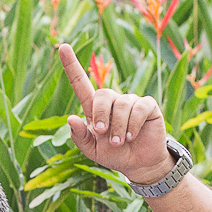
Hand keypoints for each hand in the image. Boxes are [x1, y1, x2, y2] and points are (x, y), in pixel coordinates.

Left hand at [58, 43, 175, 184]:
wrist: (138, 163)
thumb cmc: (114, 155)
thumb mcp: (92, 150)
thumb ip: (81, 137)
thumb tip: (71, 118)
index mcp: (94, 109)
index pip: (81, 84)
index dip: (72, 66)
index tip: (63, 47)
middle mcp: (112, 101)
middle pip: (102, 94)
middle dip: (101, 115)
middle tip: (104, 134)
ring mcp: (130, 101)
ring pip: (121, 104)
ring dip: (118, 127)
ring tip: (120, 142)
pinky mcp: (147, 105)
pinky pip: (138, 108)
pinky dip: (133, 124)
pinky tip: (132, 136)